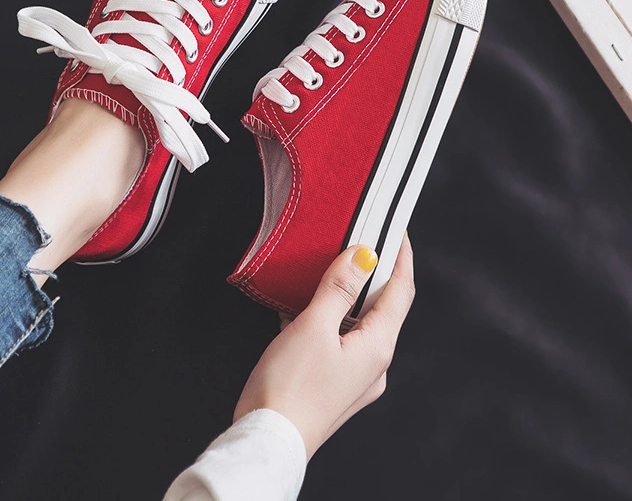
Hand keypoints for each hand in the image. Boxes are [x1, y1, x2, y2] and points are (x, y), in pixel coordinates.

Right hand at [233, 233, 414, 458]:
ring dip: (349, 295)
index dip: (401, 258)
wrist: (267, 441)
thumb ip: (339, 288)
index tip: (397, 229)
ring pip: (359, 324)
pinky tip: (305, 308)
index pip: (402, 292)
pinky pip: (341, 340)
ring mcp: (356, 378)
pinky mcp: (334, 385)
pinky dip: (330, 318)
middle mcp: (374, 365)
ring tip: (331, 268)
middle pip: (383, 307)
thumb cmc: (289, 385)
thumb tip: (364, 256)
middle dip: (375, 273)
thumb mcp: (313, 326)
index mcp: (377, 347)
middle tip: (361, 240)